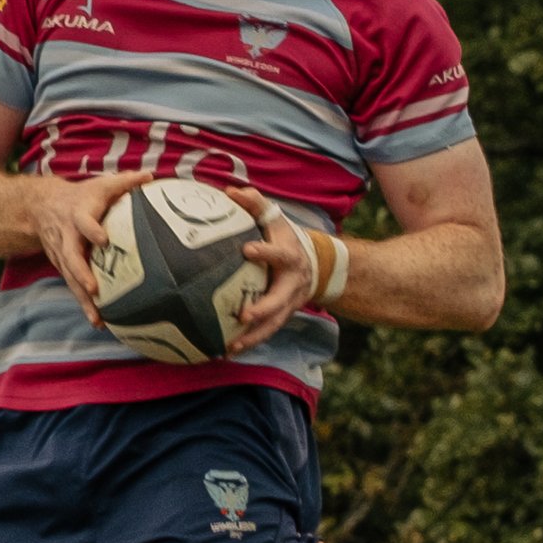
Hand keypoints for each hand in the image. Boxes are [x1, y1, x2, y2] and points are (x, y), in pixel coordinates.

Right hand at [26, 168, 150, 322]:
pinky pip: (72, 286)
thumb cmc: (80, 196)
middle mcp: (67, 236)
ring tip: (97, 318)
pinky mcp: (62, 266)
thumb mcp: (100, 185)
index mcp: (77, 214)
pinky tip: (98, 321)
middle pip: (71, 256)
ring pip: (70, 277)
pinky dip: (83, 304)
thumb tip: (152, 176)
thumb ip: (125, 182)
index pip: (83, 222)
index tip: (103, 240)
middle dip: (81, 274)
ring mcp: (62, 254)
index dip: (91, 230)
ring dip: (82, 298)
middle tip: (94, 289)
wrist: (39, 206)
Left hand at [224, 200, 320, 352]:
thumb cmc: (285, 239)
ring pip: (273, 324)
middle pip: (280, 299)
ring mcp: (288, 303)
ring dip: (254, 336)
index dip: (265, 252)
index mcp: (289, 257)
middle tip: (243, 316)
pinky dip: (249, 343)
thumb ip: (256, 204)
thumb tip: (230, 191)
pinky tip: (226, 351)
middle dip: (263, 309)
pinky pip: (265, 333)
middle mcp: (291, 283)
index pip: (279, 254)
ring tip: (231, 347)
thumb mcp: (276, 219)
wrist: (316, 266)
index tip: (246, 250)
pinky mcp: (281, 316)